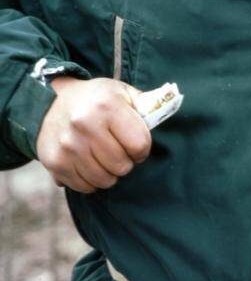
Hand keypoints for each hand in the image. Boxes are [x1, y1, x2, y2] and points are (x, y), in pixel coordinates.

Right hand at [37, 77, 151, 193]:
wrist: (50, 101)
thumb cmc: (96, 100)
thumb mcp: (123, 92)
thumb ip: (148, 103)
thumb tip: (170, 104)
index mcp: (107, 106)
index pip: (139, 145)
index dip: (142, 149)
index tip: (136, 144)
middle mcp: (85, 125)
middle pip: (122, 166)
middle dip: (126, 161)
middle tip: (118, 150)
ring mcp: (68, 146)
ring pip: (105, 180)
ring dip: (110, 173)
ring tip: (104, 157)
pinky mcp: (54, 163)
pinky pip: (85, 187)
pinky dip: (92, 180)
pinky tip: (89, 164)